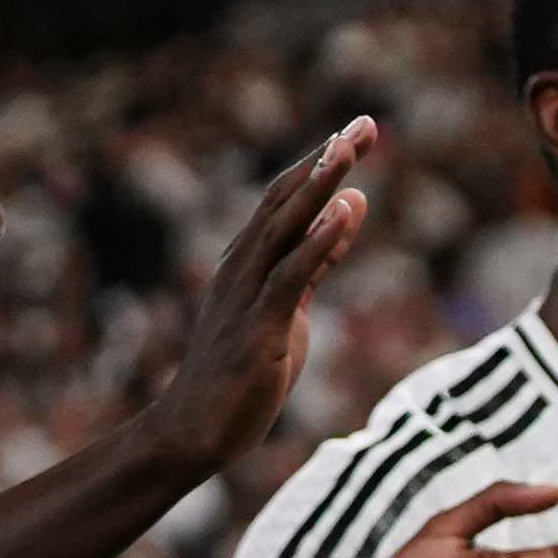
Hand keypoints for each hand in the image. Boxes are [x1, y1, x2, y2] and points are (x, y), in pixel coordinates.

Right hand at [137, 119, 380, 466]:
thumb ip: (313, 266)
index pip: (286, 201)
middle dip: (325, 161)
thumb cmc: (240, 377)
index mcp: (248, 264)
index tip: (356, 134)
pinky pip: (292, 276)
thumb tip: (345, 216)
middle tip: (364, 125)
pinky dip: (319, 242)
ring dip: (318, 186)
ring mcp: (247, 296)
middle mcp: (242, 269)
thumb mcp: (288, 312)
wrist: (194, 432)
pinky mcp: (259, 328)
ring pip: (284, 228)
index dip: (320, 165)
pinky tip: (344, 212)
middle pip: (285, 201)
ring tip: (348, 148)